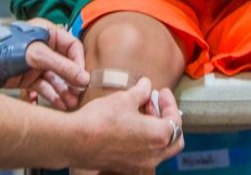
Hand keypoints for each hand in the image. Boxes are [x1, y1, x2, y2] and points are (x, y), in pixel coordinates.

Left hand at [0, 18, 88, 109]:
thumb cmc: (3, 49)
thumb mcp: (37, 55)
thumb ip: (62, 67)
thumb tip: (83, 79)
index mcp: (46, 32)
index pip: (72, 47)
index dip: (78, 62)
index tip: (83, 78)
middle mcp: (42, 47)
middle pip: (65, 64)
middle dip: (72, 81)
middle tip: (78, 94)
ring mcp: (35, 63)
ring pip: (55, 78)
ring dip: (63, 91)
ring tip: (70, 104)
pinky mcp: (27, 77)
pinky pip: (44, 86)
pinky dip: (51, 95)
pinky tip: (58, 104)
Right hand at [67, 77, 184, 172]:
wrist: (75, 141)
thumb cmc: (101, 120)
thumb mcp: (124, 99)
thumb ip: (141, 92)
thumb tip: (146, 85)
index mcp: (159, 136)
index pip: (175, 119)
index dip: (170, 103)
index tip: (161, 92)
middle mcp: (154, 154)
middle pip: (173, 138)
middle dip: (166, 118)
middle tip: (154, 103)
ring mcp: (140, 163)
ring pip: (159, 148)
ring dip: (155, 129)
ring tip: (140, 111)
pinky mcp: (126, 166)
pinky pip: (144, 154)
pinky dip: (144, 139)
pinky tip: (130, 125)